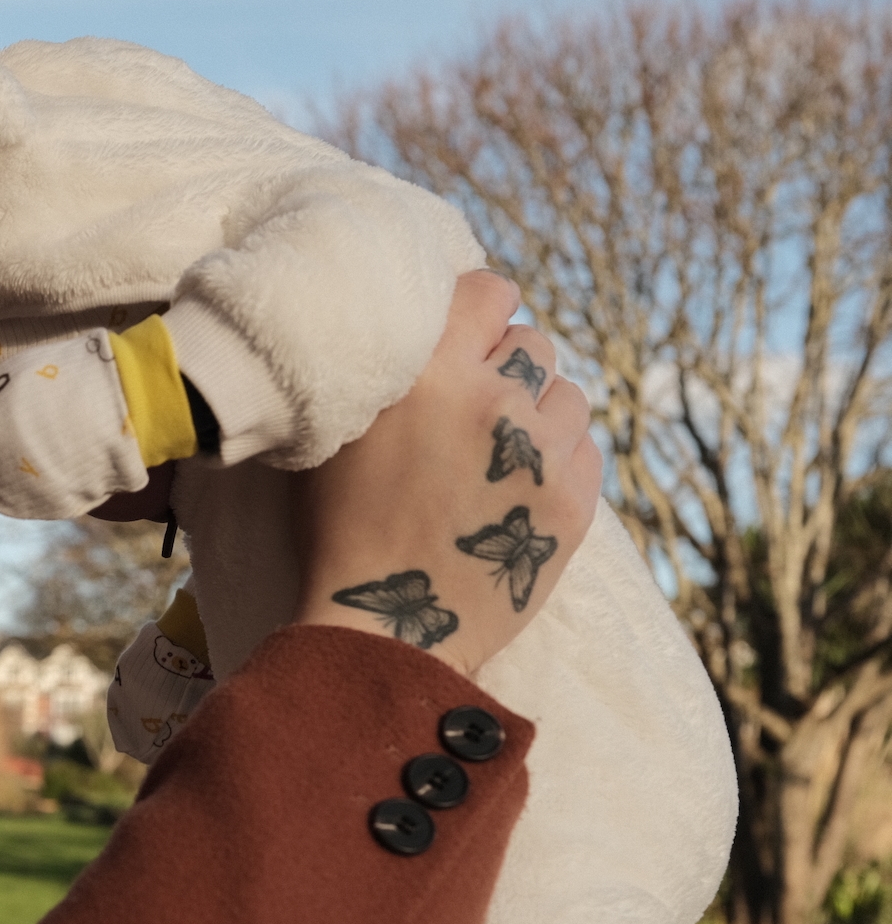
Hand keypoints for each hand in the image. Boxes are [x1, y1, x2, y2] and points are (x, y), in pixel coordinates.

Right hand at [292, 271, 601, 674]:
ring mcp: (540, 453)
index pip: (490, 292)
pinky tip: (519, 490)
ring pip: (568, 395)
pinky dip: (558, 460)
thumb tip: (419, 335)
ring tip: (501, 456)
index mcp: (427, 374)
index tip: (476, 334)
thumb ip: (383, 376)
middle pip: (533, 342)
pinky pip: (586, 448)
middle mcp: (492, 400)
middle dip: (510, 369)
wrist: (385, 632)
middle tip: (479, 409)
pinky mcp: (575, 501)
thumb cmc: (341, 535)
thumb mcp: (336, 437)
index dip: (485, 309)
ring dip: (539, 414)